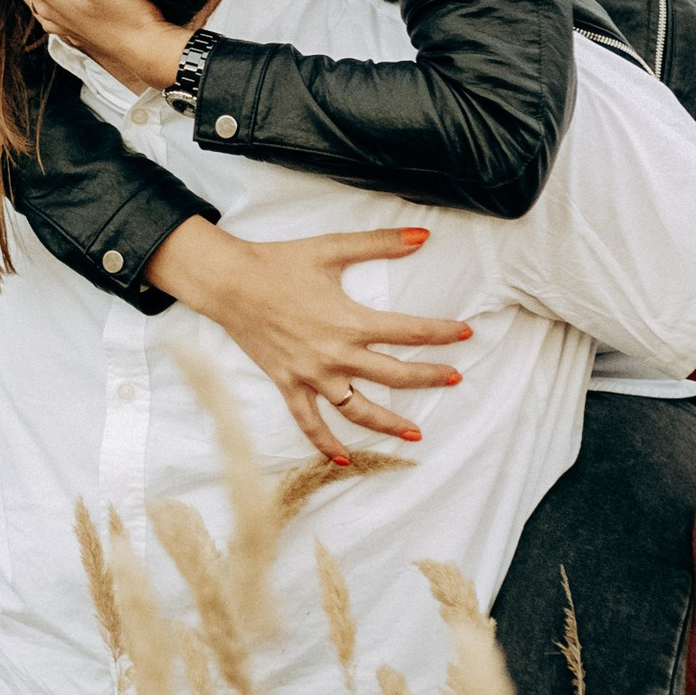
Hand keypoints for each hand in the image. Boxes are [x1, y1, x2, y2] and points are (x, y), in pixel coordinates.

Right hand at [151, 218, 471, 460]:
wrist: (229, 283)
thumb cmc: (280, 263)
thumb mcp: (332, 248)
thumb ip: (381, 243)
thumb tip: (423, 236)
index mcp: (350, 322)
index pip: (409, 332)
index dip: (442, 333)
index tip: (466, 333)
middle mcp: (335, 355)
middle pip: (394, 375)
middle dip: (429, 377)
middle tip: (454, 377)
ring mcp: (311, 375)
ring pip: (357, 409)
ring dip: (388, 423)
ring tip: (415, 433)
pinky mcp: (288, 384)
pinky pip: (309, 422)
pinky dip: (325, 443)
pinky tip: (344, 458)